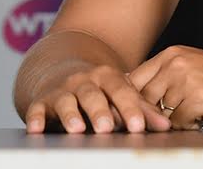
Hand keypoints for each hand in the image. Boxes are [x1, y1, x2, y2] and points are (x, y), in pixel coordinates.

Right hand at [24, 64, 171, 133]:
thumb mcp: (120, 93)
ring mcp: (62, 90)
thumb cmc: (100, 89)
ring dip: (71, 115)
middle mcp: (85, 81)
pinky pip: (36, 109)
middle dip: (101, 112)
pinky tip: (37, 129)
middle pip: (94, 96)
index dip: (131, 109)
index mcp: (109, 77)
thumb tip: (167, 126)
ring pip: (67, 101)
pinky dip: (35, 118)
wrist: (61, 73)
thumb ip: (142, 109)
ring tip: (77, 129)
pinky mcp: (41, 101)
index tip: (138, 126)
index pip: (122, 93)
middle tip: (107, 128)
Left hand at [129, 46, 202, 128]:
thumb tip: (131, 95)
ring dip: (172, 119)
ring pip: (159, 112)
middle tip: (168, 115)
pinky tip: (202, 116)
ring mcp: (186, 80)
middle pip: (142, 98)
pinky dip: (187, 125)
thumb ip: (162, 76)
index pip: (134, 79)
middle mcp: (176, 63)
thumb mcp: (191, 65)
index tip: (139, 110)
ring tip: (192, 112)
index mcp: (172, 53)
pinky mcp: (196, 98)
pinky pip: (176, 122)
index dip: (133, 99)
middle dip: (152, 113)